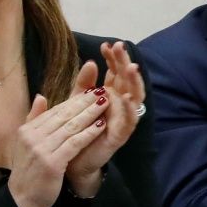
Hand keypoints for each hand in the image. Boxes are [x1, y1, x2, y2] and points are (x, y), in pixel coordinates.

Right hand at [7, 81, 106, 206]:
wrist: (22, 198)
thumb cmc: (28, 171)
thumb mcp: (26, 143)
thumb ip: (34, 119)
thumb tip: (40, 96)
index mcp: (26, 130)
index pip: (54, 111)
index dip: (73, 101)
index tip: (90, 92)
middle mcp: (32, 136)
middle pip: (63, 115)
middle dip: (84, 103)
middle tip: (101, 92)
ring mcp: (41, 149)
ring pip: (71, 127)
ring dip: (90, 114)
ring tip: (105, 105)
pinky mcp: (52, 162)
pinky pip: (74, 143)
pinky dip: (88, 133)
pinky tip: (101, 126)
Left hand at [63, 44, 145, 196]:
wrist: (72, 162)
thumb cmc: (76, 131)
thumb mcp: (76, 103)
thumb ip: (83, 85)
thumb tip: (90, 62)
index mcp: (109, 96)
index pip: (115, 73)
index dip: (113, 59)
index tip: (106, 45)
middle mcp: (119, 106)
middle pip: (127, 80)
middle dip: (125, 63)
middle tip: (120, 47)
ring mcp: (122, 120)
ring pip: (134, 97)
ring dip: (133, 82)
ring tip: (131, 67)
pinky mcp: (120, 135)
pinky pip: (129, 120)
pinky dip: (128, 108)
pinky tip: (124, 96)